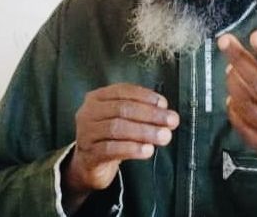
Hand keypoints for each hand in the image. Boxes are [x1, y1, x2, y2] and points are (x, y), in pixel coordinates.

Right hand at [62, 83, 179, 212]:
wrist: (88, 164)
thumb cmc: (109, 137)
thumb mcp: (122, 119)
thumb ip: (141, 113)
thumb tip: (166, 113)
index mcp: (97, 98)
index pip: (123, 91)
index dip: (146, 96)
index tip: (164, 104)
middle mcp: (89, 112)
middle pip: (122, 109)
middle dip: (150, 114)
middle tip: (170, 121)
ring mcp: (86, 133)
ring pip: (117, 128)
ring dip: (145, 131)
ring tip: (164, 136)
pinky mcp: (89, 154)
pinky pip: (111, 149)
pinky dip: (132, 149)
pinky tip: (147, 150)